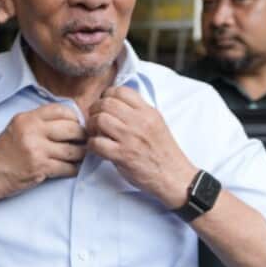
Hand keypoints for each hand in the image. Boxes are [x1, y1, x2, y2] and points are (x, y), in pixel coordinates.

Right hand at [0, 103, 86, 199]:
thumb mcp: (18, 127)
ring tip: (79, 156)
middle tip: (83, 142)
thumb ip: (40, 121)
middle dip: (82, 136)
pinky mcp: (40, 168)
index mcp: (27, 118)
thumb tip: (71, 121)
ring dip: (80, 155)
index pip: (61, 110)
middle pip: (72, 129)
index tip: (76, 126)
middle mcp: (32, 131)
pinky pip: (68, 167)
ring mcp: (37, 150)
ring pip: (73, 150)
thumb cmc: (4, 151)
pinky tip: (71, 168)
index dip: (74, 118)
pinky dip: (73, 169)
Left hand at [86, 86, 196, 206]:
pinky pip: (97, 143)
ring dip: (91, 126)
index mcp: (148, 112)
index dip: (107, 95)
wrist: (173, 176)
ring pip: (99, 120)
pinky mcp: (122, 155)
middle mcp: (139, 121)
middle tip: (95, 119)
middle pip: (106, 103)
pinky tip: (97, 148)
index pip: (121, 91)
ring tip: (95, 134)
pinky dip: (92, 144)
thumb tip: (117, 104)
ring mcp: (130, 138)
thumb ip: (139, 112)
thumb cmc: (163, 152)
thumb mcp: (157, 124)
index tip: (104, 104)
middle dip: (95, 110)